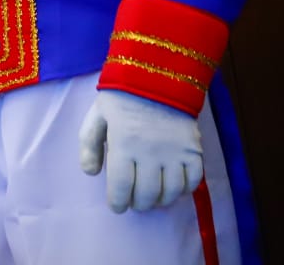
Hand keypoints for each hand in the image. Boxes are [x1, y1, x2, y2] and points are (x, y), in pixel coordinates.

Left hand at [79, 90, 203, 212]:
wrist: (157, 76)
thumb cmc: (121, 97)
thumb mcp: (96, 117)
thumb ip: (89, 145)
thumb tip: (91, 173)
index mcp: (124, 145)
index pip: (121, 187)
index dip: (118, 202)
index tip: (117, 206)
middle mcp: (151, 153)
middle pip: (147, 194)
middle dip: (138, 204)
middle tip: (134, 201)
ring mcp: (175, 152)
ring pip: (171, 192)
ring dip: (160, 200)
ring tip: (152, 198)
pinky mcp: (194, 150)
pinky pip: (193, 181)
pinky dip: (184, 190)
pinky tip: (174, 187)